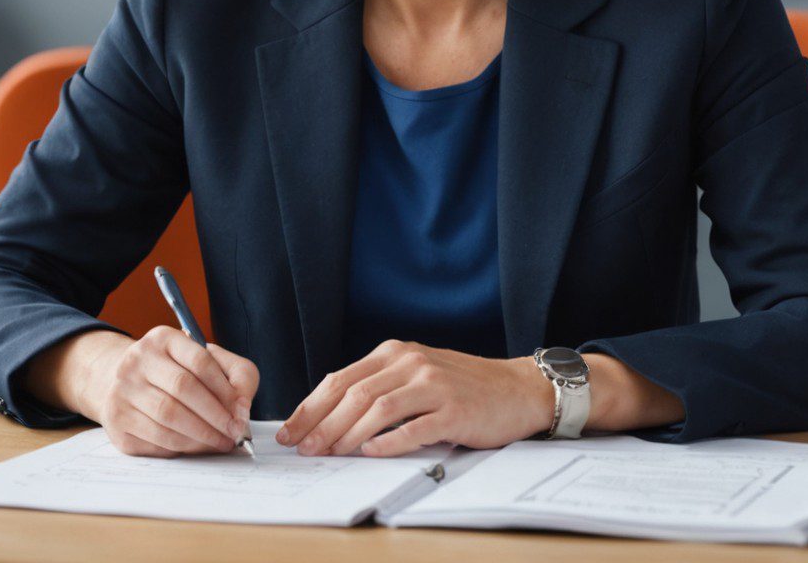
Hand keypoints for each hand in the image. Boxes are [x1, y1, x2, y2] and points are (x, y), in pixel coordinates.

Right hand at [76, 326, 259, 457]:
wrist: (128, 385)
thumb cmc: (178, 374)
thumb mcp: (211, 362)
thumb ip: (238, 376)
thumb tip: (241, 409)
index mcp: (163, 339)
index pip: (200, 361)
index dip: (225, 389)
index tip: (241, 412)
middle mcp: (137, 360)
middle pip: (183, 388)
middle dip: (215, 415)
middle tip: (234, 433)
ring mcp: (122, 390)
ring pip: (168, 417)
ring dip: (201, 435)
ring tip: (221, 442)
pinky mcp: (117, 420)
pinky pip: (155, 439)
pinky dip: (183, 446)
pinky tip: (197, 446)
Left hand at [276, 339, 549, 457]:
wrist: (517, 389)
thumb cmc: (462, 386)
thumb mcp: (416, 374)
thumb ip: (380, 386)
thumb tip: (329, 416)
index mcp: (395, 352)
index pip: (340, 379)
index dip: (311, 407)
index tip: (290, 430)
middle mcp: (412, 363)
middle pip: (353, 394)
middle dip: (321, 424)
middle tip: (303, 448)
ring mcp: (434, 385)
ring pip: (377, 409)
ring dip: (347, 435)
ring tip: (329, 454)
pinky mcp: (454, 411)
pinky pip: (414, 428)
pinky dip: (388, 442)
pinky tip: (370, 453)